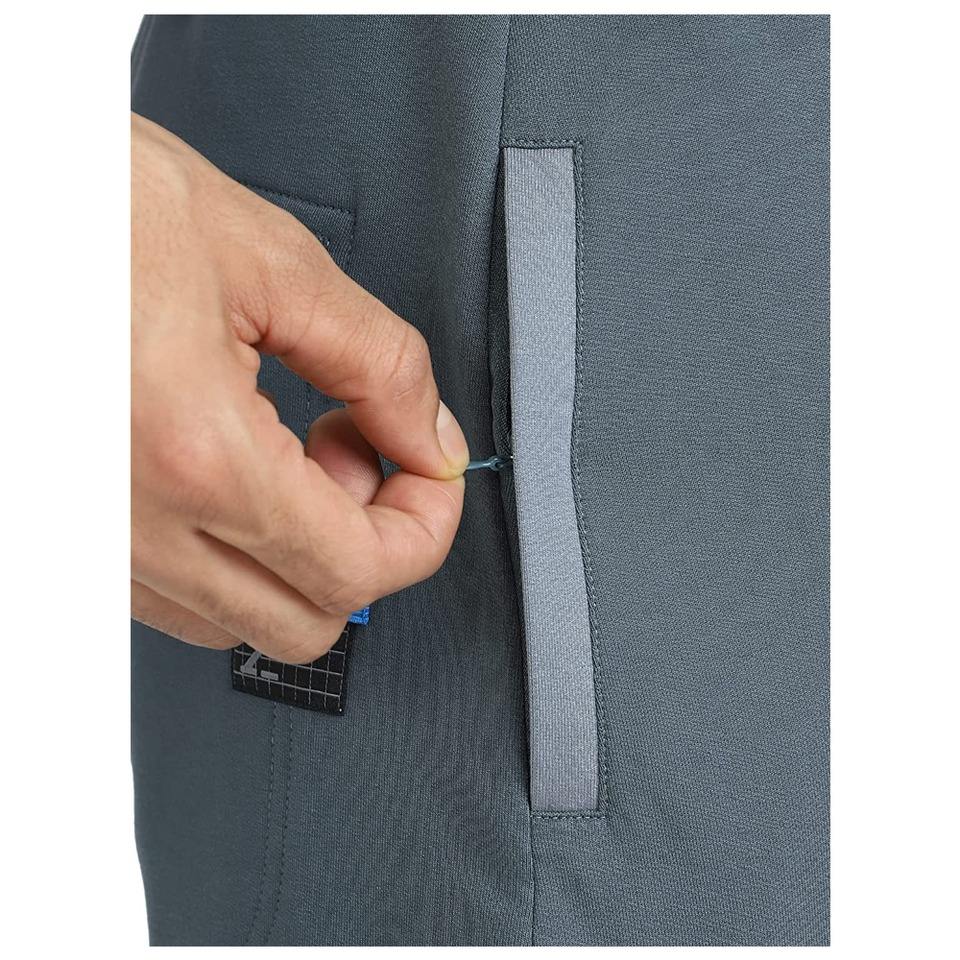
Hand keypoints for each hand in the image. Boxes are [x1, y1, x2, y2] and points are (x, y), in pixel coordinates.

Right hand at [131, 113, 467, 661]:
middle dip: (365, 543)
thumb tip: (431, 438)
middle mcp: (129, 525)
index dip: (426, 526)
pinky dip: (230, 550)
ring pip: (240, 621)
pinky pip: (176, 593)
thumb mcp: (268, 261)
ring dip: (295, 552)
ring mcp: (89, 544)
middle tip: (356, 449)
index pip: (358, 571)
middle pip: (306, 623)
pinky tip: (228, 465)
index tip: (432, 473)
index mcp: (194, 455)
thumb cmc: (93, 204)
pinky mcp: (68, 534)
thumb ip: (381, 365)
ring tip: (284, 447)